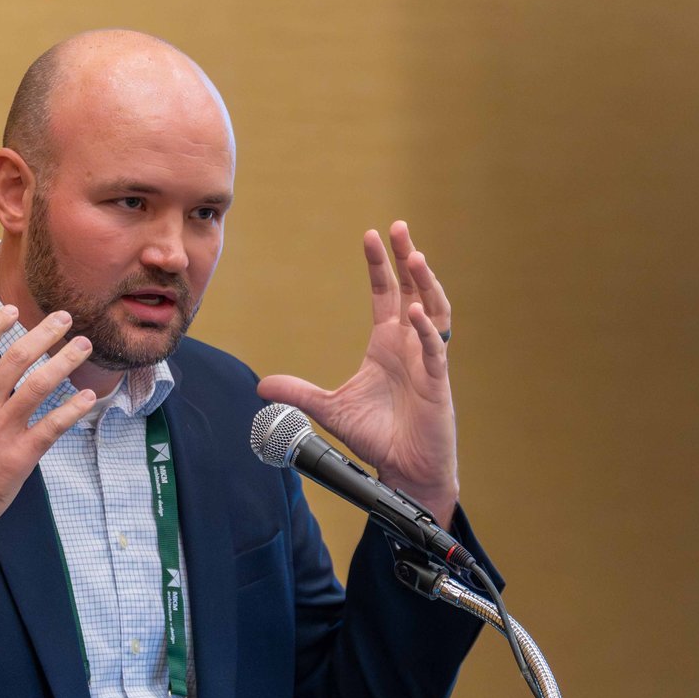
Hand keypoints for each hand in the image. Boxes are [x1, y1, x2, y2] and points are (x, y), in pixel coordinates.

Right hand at [0, 305, 98, 627]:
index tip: (13, 310)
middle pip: (16, 356)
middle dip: (44, 332)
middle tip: (64, 319)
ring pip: (40, 384)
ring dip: (64, 360)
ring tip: (82, 346)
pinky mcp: (18, 458)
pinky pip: (54, 425)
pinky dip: (74, 408)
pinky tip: (87, 398)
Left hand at [256, 222, 458, 523]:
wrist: (403, 470)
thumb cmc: (377, 436)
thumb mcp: (329, 410)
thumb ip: (298, 393)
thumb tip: (261, 386)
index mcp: (387, 343)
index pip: (385, 293)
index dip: (379, 265)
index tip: (370, 235)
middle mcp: (409, 345)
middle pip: (413, 290)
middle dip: (406, 258)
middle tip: (399, 227)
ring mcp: (426, 361)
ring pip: (434, 311)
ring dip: (426, 283)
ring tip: (415, 256)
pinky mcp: (437, 382)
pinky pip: (435, 349)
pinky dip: (427, 330)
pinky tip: (415, 312)